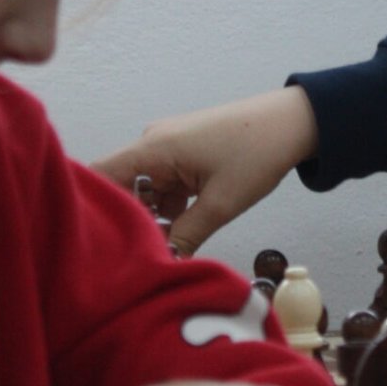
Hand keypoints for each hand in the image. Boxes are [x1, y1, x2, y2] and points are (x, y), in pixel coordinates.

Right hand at [94, 87, 319, 255]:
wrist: (293, 122)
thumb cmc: (257, 154)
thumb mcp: (220, 204)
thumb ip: (184, 236)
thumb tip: (161, 262)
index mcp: (152, 148)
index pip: (99, 176)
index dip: (94, 208)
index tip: (99, 242)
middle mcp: (152, 144)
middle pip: (122, 188)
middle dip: (131, 221)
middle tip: (143, 255)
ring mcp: (168, 148)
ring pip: (145, 190)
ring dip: (153, 218)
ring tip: (167, 248)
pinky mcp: (183, 154)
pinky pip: (163, 185)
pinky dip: (169, 208)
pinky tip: (182, 231)